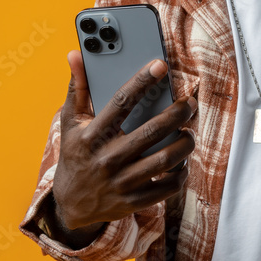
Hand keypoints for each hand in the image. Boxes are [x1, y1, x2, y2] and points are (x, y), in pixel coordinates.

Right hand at [50, 51, 196, 238]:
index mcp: (91, 136)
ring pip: (166, 159)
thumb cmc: (76, 155)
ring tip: (189, 132)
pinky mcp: (133, 202)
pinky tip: (183, 160)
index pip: (121, 102)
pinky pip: (167, 186)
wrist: (70, 205)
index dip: (142, 81)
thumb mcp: (71, 123)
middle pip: (153, 131)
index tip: (161, 65)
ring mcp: (121, 183)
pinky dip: (182, 172)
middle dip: (178, 113)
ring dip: (185, 142)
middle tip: (190, 103)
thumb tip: (76, 55)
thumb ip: (78, 88)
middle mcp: (107, 159)